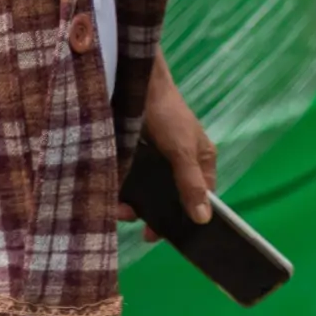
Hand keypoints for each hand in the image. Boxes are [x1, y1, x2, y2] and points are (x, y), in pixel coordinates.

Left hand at [122, 52, 215, 233]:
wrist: (133, 82)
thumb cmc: (166, 113)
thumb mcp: (181, 149)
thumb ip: (191, 183)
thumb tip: (204, 219)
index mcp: (201, 161)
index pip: (199, 198)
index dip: (185, 218)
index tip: (163, 234)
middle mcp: (180, 164)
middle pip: (171, 200)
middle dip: (153, 214)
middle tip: (137, 223)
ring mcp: (156, 162)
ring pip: (148, 194)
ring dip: (133, 205)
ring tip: (118, 210)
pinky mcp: (134, 158)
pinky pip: (130, 183)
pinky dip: (121, 193)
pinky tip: (112, 199)